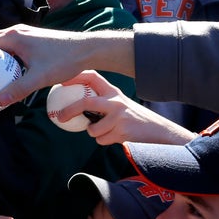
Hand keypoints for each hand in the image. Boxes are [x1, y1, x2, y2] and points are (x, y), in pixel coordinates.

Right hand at [0, 26, 134, 107]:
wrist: (87, 49)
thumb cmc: (64, 60)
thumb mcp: (40, 77)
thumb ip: (19, 89)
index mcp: (14, 37)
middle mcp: (17, 31)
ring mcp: (26, 34)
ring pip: (0, 44)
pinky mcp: (33, 40)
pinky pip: (11, 47)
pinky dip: (4, 57)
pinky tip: (9, 74)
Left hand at [54, 71, 196, 145]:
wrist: (159, 132)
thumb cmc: (134, 119)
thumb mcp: (120, 105)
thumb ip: (103, 104)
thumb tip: (76, 109)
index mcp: (114, 92)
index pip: (93, 77)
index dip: (76, 77)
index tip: (61, 82)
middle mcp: (116, 101)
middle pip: (86, 102)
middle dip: (70, 109)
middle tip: (59, 117)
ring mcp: (119, 116)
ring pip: (92, 129)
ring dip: (95, 134)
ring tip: (109, 131)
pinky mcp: (121, 131)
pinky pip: (101, 140)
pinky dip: (104, 141)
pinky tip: (118, 137)